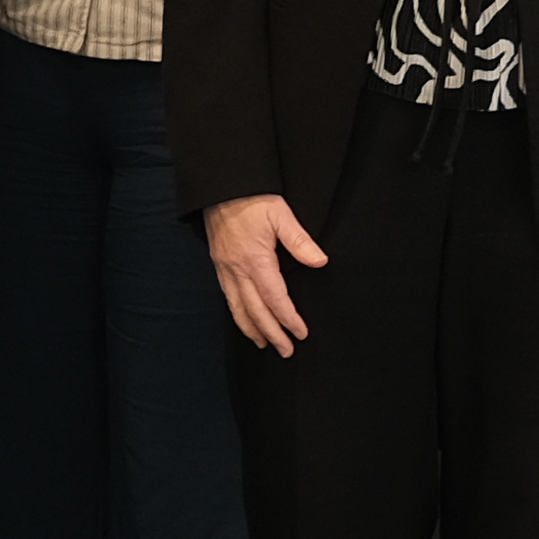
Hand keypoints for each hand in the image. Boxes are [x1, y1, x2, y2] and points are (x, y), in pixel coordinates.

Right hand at [206, 192, 323, 354]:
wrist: (221, 187)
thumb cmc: (251, 198)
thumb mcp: (281, 215)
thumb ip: (300, 241)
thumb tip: (320, 262)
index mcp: (256, 260)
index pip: (275, 299)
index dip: (288, 319)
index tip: (301, 333)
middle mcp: (237, 269)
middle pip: (255, 311)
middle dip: (271, 333)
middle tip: (286, 351)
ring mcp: (225, 269)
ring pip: (237, 308)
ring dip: (251, 329)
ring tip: (263, 343)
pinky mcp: (219, 264)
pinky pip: (228, 296)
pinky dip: (237, 313)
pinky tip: (245, 318)